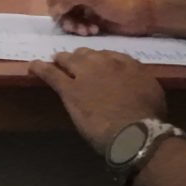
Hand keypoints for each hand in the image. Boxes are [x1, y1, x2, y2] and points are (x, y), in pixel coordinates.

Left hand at [31, 47, 167, 151]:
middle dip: (81, 58)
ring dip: (62, 60)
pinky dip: (40, 68)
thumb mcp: (153, 92)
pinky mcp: (70, 89)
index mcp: (127, 64)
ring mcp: (85, 74)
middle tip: (75, 64)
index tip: (98, 66)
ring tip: (56, 62)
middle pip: (87, 54)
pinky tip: (32, 66)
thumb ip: (139, 82)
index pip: (109, 55)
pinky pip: (50, 73)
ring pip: (68, 59)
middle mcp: (105, 63)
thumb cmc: (148, 118)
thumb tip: (131, 82)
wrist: (134, 131)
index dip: (100, 60)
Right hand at [44, 0, 157, 36]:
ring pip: (63, 14)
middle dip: (63, 13)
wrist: (143, 14)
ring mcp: (82, 2)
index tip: (61, 4)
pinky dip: (80, 28)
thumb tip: (51, 8)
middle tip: (72, 23)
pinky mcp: (88, 16)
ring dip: (71, 24)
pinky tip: (92, 31)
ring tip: (85, 30)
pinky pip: (74, 23)